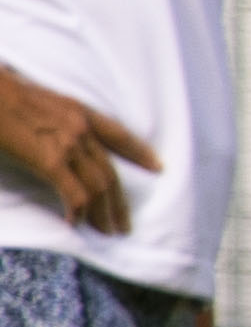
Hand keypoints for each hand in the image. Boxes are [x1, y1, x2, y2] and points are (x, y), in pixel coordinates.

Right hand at [0, 68, 154, 239]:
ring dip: (104, 214)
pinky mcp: (50, 160)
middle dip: (120, 202)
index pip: (118, 135)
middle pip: (110, 172)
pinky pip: (75, 193)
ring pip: (99, 187)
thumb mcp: (37, 101)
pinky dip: (78, 212)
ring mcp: (68, 144)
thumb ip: (52, 120)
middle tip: (125, 224)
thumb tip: (49, 136)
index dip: (139, 153)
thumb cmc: (0, 95)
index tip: (158, 167)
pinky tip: (74, 222)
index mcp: (77, 111)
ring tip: (107, 232)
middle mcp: (80, 127)